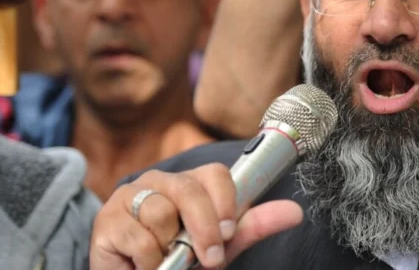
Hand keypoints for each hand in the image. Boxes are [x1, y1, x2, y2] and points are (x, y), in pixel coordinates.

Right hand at [90, 164, 303, 269]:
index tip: (229, 233)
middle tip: (210, 257)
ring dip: (169, 246)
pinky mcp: (107, 220)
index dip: (225, 202)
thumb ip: (253, 226)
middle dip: (204, 228)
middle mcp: (160, 182)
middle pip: (190, 189)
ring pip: (161, 212)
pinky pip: (139, 236)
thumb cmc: (178, 260)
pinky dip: (148, 259)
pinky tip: (145, 264)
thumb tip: (295, 212)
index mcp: (190, 183)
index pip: (215, 173)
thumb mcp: (220, 245)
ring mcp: (130, 196)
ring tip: (166, 259)